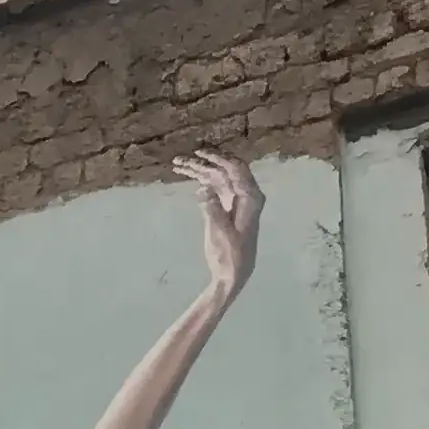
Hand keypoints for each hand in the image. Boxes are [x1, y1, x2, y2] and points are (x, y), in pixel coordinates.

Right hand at [176, 150, 263, 308]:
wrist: (233, 274)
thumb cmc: (230, 256)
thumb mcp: (220, 233)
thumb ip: (212, 209)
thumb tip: (203, 188)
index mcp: (250, 197)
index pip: (235, 169)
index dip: (218, 158)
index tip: (200, 153)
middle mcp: (246, 193)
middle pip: (225, 169)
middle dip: (205, 161)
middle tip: (185, 157)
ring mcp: (236, 198)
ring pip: (218, 176)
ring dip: (199, 170)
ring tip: (178, 165)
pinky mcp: (227, 205)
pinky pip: (215, 186)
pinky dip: (202, 180)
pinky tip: (188, 175)